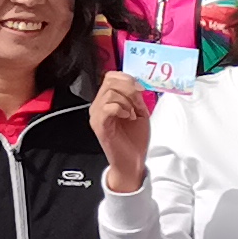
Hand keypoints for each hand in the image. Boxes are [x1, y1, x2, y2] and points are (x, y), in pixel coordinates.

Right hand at [87, 72, 153, 188]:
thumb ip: (136, 97)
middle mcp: (99, 106)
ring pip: (109, 93)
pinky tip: (128, 117)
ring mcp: (97, 116)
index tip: (140, 88)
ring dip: (126, 101)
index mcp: (107, 101)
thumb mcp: (139, 112)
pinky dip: (120, 109)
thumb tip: (136, 85)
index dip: (127, 78)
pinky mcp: (99, 125)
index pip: (110, 77)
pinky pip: (106, 107)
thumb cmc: (134, 140)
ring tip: (132, 113)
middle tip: (138, 102)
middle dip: (129, 88)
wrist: (131, 161)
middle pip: (110, 81)